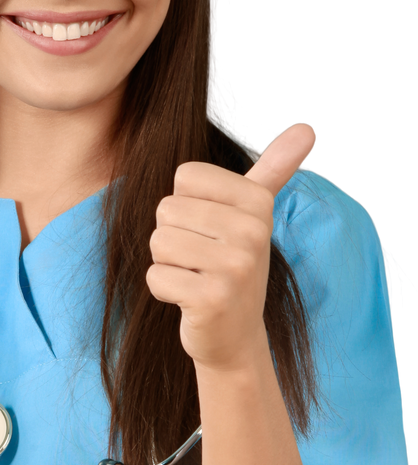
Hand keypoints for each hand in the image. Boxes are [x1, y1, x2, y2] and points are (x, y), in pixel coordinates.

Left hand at [146, 122, 318, 370]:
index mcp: (258, 202)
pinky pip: (155, 277)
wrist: (234, 335)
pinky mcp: (212, 299)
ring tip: (196, 277)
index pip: (185, 177)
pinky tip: (190, 299)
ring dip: (167, 264)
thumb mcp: (254, 215)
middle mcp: (253, 231)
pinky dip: (163, 291)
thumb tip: (308, 129)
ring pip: (158, 242)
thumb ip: (273, 170)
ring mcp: (236, 267)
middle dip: (173, 237)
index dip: (186, 205)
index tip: (210, 231)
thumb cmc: (233, 265)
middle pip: (167, 209)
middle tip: (202, 260)